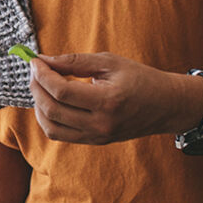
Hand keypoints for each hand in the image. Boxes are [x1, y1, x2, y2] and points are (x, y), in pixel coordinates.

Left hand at [27, 52, 200, 144]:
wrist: (166, 106)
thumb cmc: (141, 79)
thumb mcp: (110, 62)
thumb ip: (75, 61)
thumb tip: (44, 60)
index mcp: (108, 102)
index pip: (62, 92)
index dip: (43, 75)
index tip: (35, 61)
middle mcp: (100, 124)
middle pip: (52, 110)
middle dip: (36, 88)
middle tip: (35, 71)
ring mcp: (96, 137)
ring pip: (51, 128)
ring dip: (38, 105)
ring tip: (40, 86)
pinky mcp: (94, 142)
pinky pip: (60, 134)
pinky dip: (48, 118)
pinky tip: (50, 101)